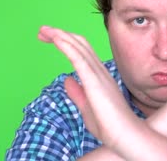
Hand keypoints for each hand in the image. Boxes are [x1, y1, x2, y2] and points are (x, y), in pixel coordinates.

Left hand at [38, 26, 142, 149]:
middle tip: (42, 31)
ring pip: (78, 47)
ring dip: (60, 36)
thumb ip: (76, 93)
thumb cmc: (109, 125)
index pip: (81, 51)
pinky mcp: (94, 81)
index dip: (66, 41)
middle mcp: (100, 71)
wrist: (124, 135)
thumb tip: (67, 80)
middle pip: (79, 44)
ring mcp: (98, 74)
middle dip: (60, 34)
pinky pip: (79, 59)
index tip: (49, 38)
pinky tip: (56, 39)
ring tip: (44, 30)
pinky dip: (67, 46)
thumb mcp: (86, 107)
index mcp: (98, 76)